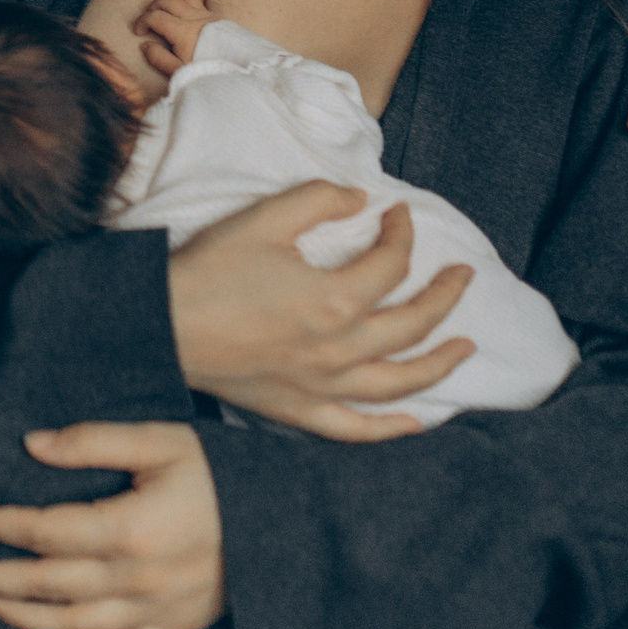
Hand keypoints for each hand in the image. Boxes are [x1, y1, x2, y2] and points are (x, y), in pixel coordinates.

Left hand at [0, 420, 223, 628]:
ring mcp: (157, 612)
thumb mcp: (162, 441)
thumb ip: (94, 442)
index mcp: (130, 529)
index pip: (43, 531)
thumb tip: (31, 444)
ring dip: (25, 620)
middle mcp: (137, 579)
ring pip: (75, 628)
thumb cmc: (223, 472)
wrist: (291, 521)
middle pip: (48, 585)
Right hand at [136, 0, 222, 77]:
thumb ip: (158, 58)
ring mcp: (207, 15)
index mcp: (181, 31)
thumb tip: (145, 45)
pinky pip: (213, 0)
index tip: (138, 32)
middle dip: (154, 7)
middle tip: (150, 20)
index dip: (142, 21)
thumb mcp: (178, 71)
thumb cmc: (206, 71)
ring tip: (166, 6)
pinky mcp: (221, 17)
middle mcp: (193, 17)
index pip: (155, 17)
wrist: (237, 72)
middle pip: (167, 0)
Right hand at [167, 181, 472, 437]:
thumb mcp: (265, 217)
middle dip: (445, 295)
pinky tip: (416, 422)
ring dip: (440, 364)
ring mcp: (322, 387)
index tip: (397, 214)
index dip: (402, 233)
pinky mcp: (299, 411)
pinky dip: (392, 429)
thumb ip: (320, 199)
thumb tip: (361, 199)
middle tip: (464, 276)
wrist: (162, 326)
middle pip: (412, 324)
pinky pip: (357, 429)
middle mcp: (339, 350)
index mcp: (334, 300)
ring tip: (465, 348)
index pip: (392, 264)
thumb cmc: (210, 270)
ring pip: (400, 382)